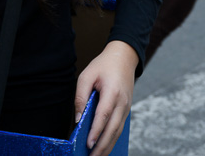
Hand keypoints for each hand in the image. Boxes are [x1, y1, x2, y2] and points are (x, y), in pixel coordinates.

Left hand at [74, 40, 137, 155]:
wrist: (123, 57)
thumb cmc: (103, 65)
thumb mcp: (86, 75)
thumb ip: (81, 97)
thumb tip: (78, 119)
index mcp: (112, 92)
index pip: (103, 116)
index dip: (96, 131)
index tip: (88, 144)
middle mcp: (122, 102)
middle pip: (112, 129)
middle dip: (102, 145)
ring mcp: (126, 107)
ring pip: (118, 131)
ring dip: (108, 146)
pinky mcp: (126, 110)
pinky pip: (119, 127)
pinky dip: (112, 139)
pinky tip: (105, 147)